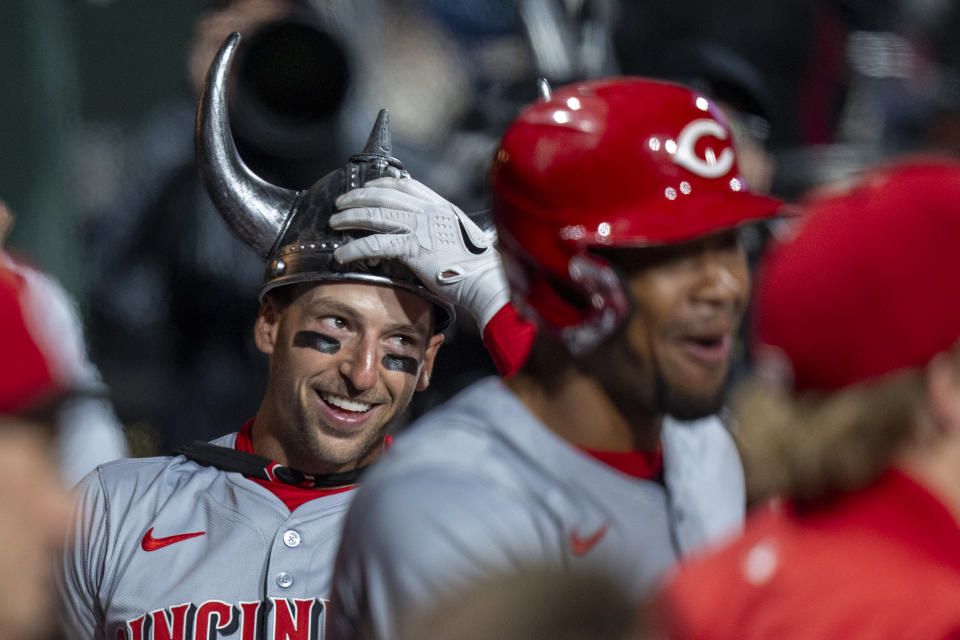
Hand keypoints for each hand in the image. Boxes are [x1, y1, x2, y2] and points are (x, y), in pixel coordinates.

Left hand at [332, 177, 508, 330]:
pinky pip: (376, 244)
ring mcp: (421, 227)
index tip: (368, 187)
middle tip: (341, 202)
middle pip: (385, 195)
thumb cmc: (475, 266)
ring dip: (351, 217)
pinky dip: (354, 248)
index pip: (407, 185)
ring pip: (376, 215)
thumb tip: (426, 236)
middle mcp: (429, 211)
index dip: (382, 183)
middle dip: (358, 197)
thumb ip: (440, 230)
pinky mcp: (413, 248)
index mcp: (441, 206)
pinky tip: (341, 254)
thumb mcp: (459, 237)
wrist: (484, 280)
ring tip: (335, 222)